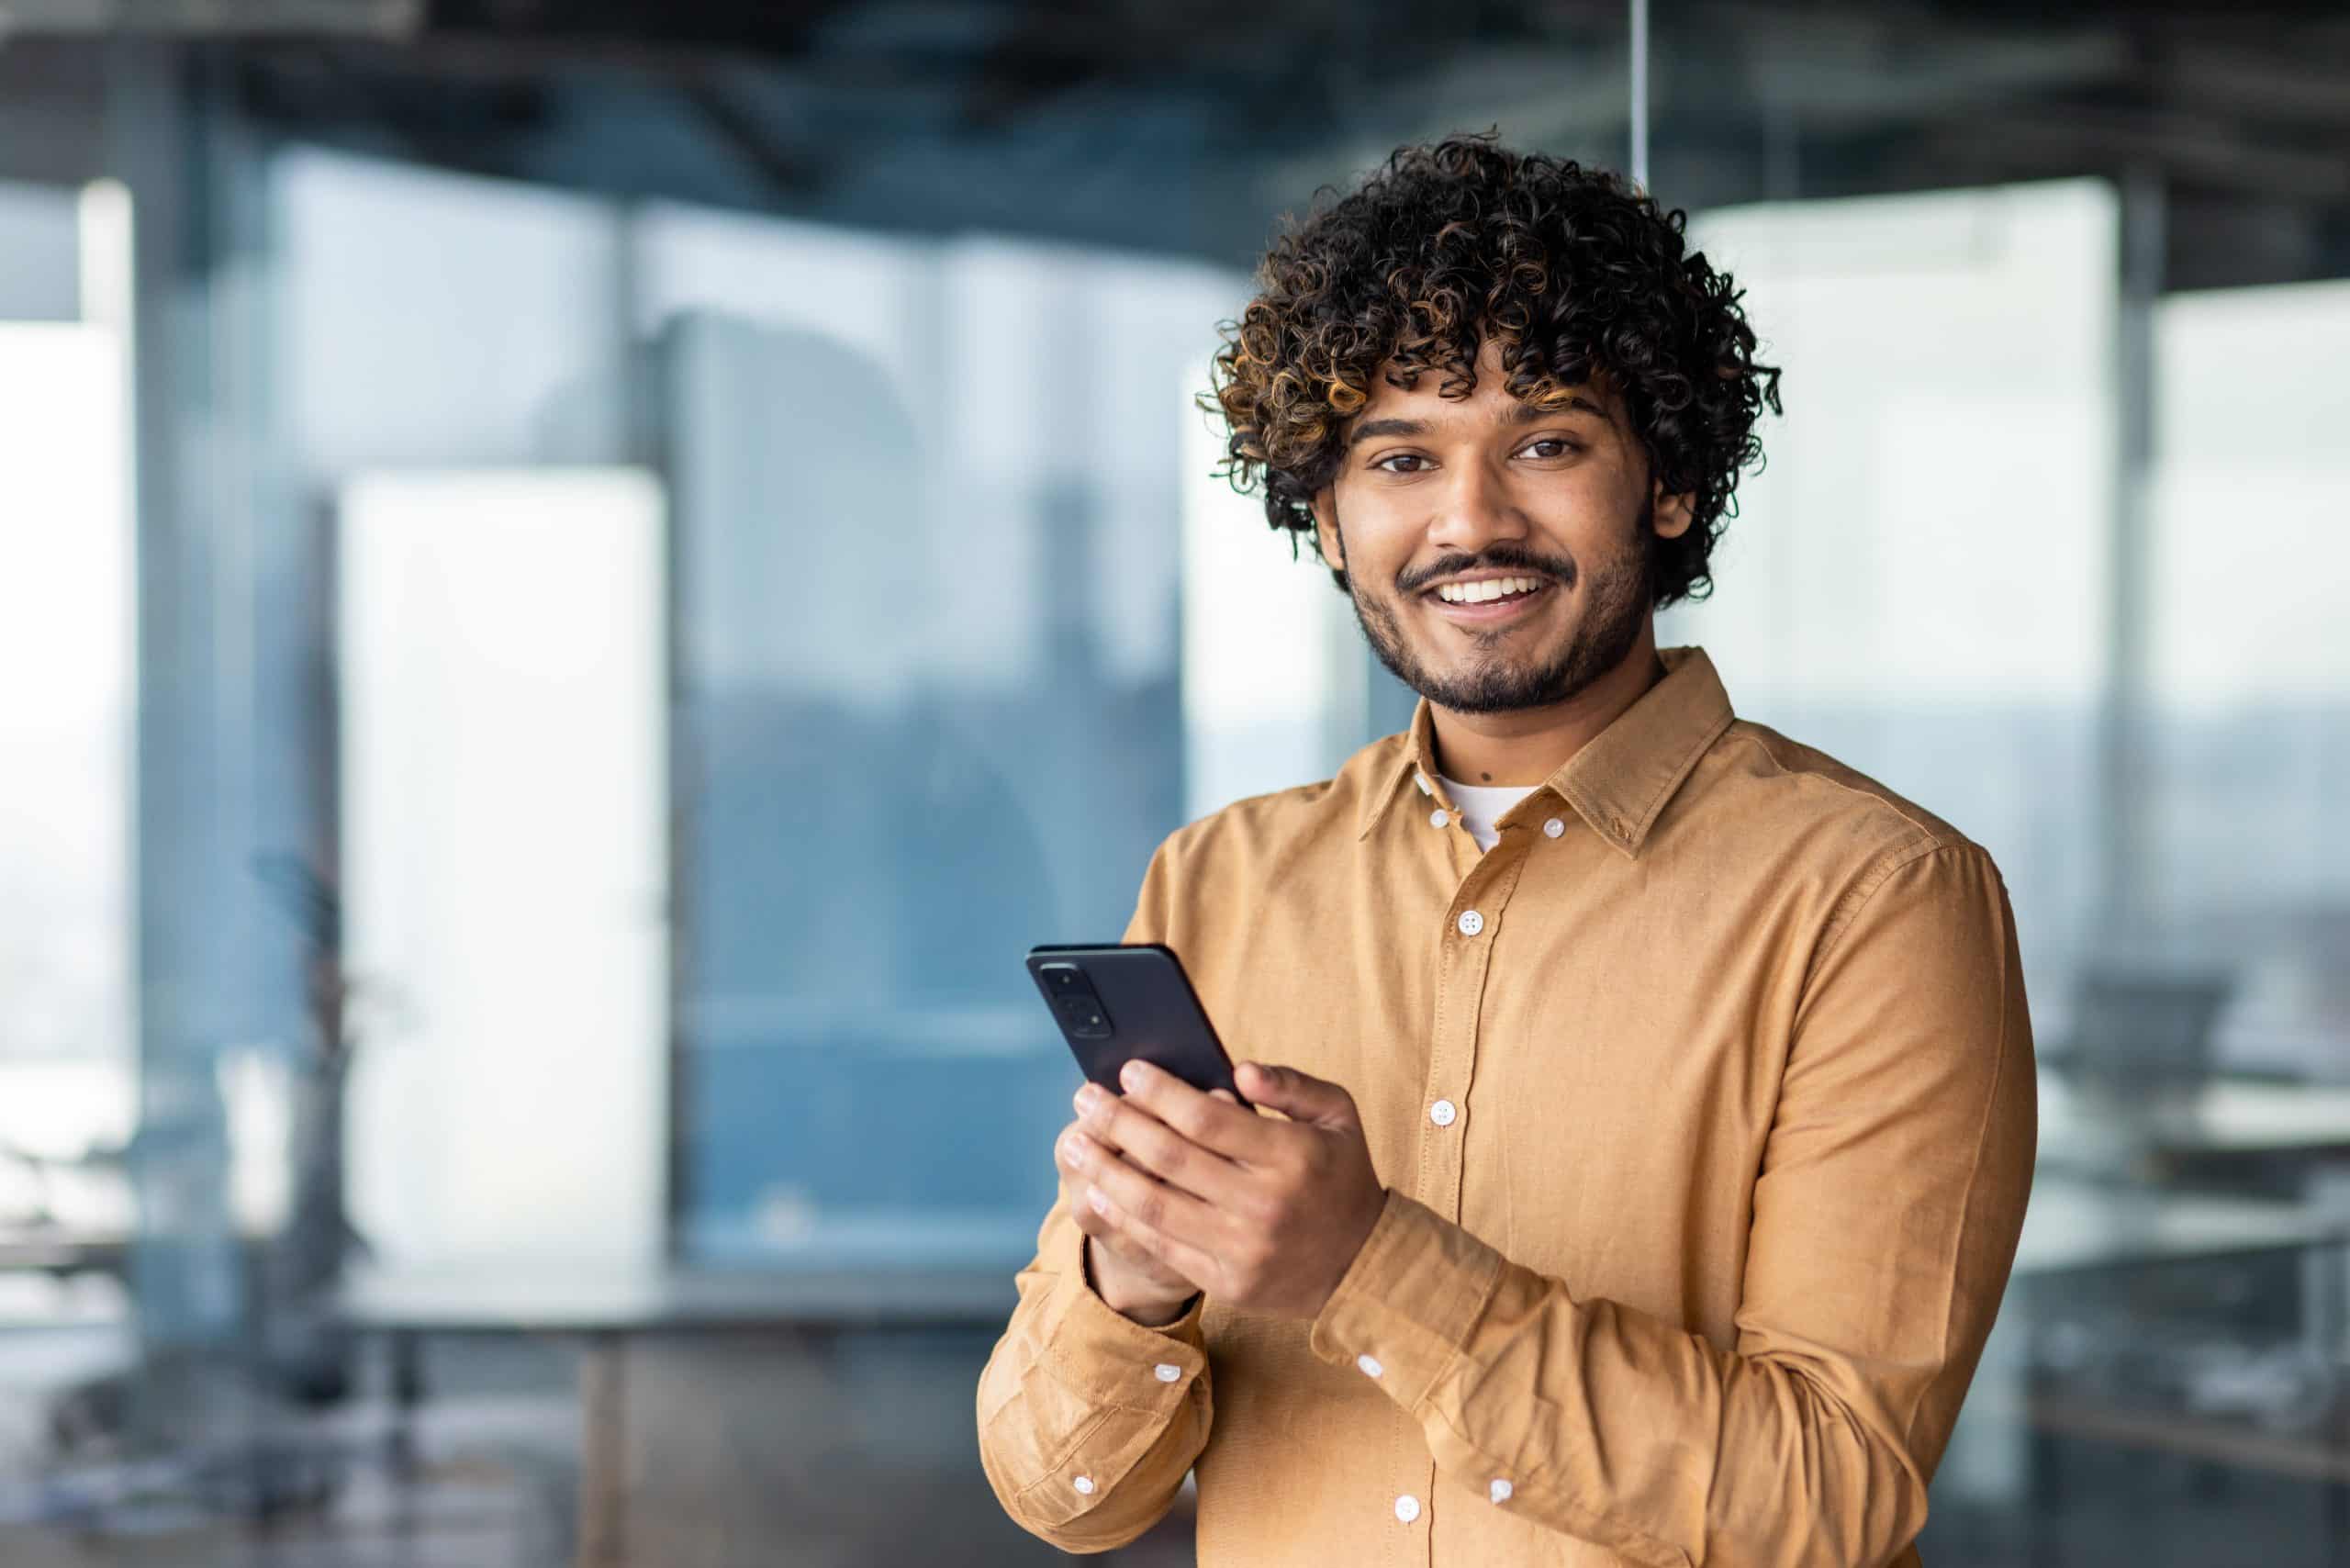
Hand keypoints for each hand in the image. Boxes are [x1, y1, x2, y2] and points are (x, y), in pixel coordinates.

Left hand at [1062, 1059, 1386, 1321]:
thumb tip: (1238, 1070)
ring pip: (1154, 1205)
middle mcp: (1264, 1205)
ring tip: (1075, 1142)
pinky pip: (1161, 1245)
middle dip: (1118, 1122)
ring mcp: (1242, 1250)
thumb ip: (1292, 1085)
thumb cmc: (1341, 1176)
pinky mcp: (1227, 1282)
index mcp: (1291, 1157)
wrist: (1362, 1267)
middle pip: (1169, 1158)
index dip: (1160, 1092)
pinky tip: (1098, 1190)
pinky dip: (1123, 1216)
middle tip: (1084, 1097)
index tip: (1127, 1070)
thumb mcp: (1338, 1116)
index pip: (1206, 1118)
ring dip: (1105, 1170)